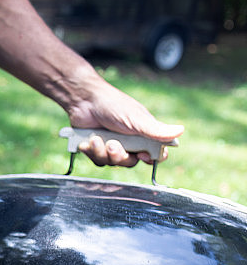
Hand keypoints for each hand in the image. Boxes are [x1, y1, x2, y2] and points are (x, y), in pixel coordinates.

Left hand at [66, 79, 183, 167]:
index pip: (156, 154)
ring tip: (96, 138)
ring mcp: (113, 146)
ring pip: (112, 163)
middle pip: (131, 162)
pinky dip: (92, 151)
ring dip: (102, 152)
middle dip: (119, 156)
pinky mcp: (98, 149)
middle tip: (111, 144)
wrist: (84, 102)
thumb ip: (155, 129)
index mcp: (145, 134)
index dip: (151, 159)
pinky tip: (88, 140)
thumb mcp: (135, 119)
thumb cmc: (113, 105)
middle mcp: (131, 142)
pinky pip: (97, 161)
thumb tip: (180, 130)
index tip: (142, 155)